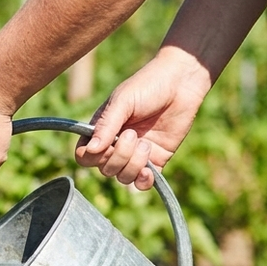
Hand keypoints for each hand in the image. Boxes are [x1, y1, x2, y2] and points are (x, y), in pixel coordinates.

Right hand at [76, 47, 210, 189]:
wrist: (182, 82)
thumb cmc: (148, 85)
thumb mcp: (122, 101)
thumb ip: (106, 125)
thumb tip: (91, 150)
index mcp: (101, 131)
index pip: (85, 156)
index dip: (93, 157)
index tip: (108, 142)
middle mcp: (115, 146)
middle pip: (105, 169)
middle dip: (120, 156)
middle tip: (134, 134)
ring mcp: (135, 155)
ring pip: (123, 177)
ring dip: (134, 165)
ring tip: (147, 143)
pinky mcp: (156, 160)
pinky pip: (143, 183)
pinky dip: (144, 181)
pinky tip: (149, 171)